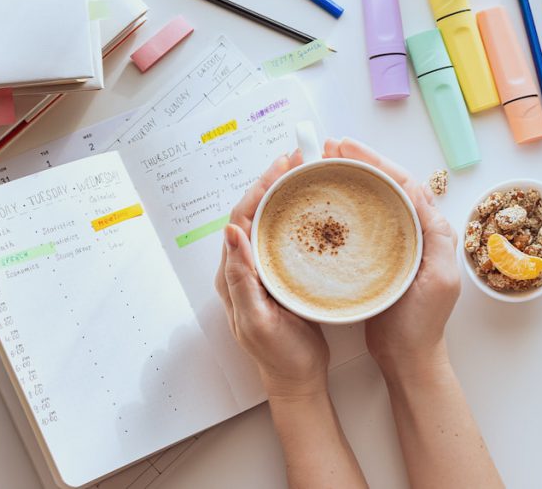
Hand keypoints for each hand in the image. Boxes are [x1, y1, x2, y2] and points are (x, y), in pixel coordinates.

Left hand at [215, 150, 330, 398]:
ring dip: (282, 196)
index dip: (259, 189)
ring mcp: (260, 272)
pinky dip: (293, 216)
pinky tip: (310, 208)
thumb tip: (231, 232)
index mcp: (234, 275)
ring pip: (267, 222)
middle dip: (272, 183)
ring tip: (303, 173)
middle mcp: (243, 268)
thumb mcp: (259, 320)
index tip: (282, 166)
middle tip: (297, 159)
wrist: (296, 382)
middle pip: (253, 213)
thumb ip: (242, 278)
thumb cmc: (279, 356)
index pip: (241, 219)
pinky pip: (280, 237)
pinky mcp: (277, 277)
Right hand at [323, 138, 460, 378]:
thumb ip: (433, 237)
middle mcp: (413, 231)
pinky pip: (361, 221)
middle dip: (359, 162)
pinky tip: (325, 199)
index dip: (375, 161)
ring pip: (372, 199)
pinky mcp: (375, 257)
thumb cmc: (422, 323)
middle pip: (385, 184)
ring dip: (350, 178)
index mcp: (431, 231)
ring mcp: (393, 243)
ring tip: (323, 163)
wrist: (407, 358)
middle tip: (328, 147)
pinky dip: (344, 204)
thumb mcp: (437, 278)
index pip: (403, 182)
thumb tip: (417, 192)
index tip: (347, 147)